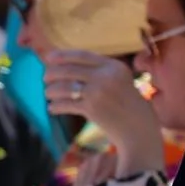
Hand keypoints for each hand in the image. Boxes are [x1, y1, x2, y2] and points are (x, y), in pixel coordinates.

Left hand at [43, 51, 162, 173]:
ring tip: (49, 95)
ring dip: (51, 91)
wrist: (140, 130)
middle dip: (51, 73)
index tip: (48, 58)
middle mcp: (107, 76)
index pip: (82, 55)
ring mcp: (98, 92)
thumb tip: (66, 65)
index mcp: (115, 66)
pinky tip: (53, 108)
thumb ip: (101, 72)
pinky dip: (55, 106)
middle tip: (45, 79)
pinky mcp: (91, 108)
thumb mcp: (121, 82)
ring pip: (63, 86)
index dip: (63, 55)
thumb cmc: (129, 106)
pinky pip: (64, 104)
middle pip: (68, 69)